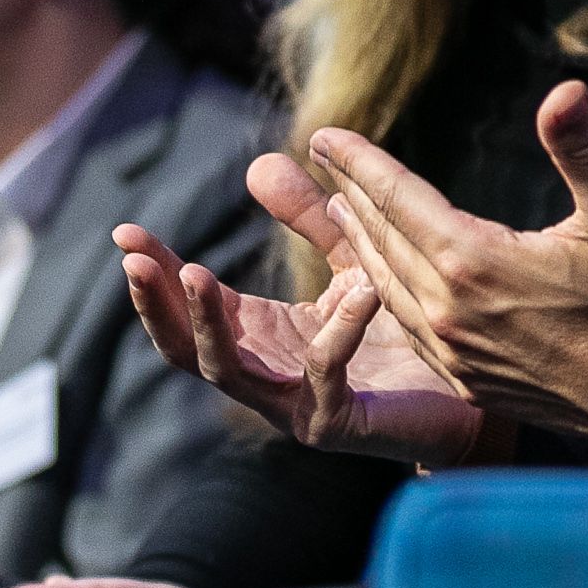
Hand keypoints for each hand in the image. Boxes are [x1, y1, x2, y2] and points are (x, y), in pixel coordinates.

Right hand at [120, 204, 483, 465]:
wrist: (463, 395)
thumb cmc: (398, 331)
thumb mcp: (348, 260)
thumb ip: (308, 218)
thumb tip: (258, 163)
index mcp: (259, 339)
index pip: (191, 306)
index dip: (157, 272)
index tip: (124, 232)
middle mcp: (266, 377)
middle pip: (188, 348)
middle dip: (158, 305)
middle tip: (135, 263)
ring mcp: (295, 407)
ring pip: (231, 371)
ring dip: (208, 324)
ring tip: (196, 273)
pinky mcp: (340, 425)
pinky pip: (326, 376)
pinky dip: (338, 332)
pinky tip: (358, 291)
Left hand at [312, 81, 587, 463]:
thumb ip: (581, 149)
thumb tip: (564, 89)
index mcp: (475, 261)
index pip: (397, 197)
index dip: (358, 161)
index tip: (323, 134)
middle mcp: (451, 310)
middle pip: (381, 239)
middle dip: (349, 193)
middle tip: (322, 159)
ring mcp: (455, 352)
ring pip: (388, 286)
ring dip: (362, 244)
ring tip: (343, 212)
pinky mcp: (469, 381)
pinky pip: (408, 327)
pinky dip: (387, 292)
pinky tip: (388, 281)